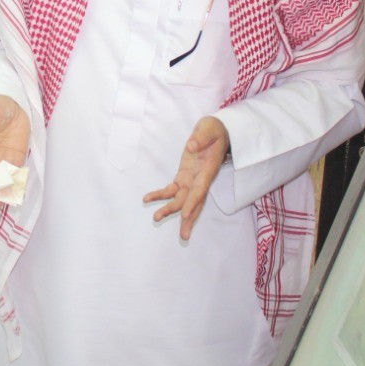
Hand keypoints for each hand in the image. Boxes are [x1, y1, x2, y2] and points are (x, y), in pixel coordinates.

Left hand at [142, 116, 229, 240]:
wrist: (217, 132)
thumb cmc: (214, 130)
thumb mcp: (209, 129)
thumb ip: (200, 138)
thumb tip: (191, 147)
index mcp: (208, 170)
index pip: (200, 190)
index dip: (193, 203)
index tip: (186, 215)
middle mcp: (200, 179)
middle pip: (192, 202)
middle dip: (187, 218)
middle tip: (183, 236)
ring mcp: (192, 179)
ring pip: (181, 199)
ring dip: (170, 209)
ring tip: (155, 218)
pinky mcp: (184, 176)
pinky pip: (171, 189)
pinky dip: (160, 194)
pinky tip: (147, 198)